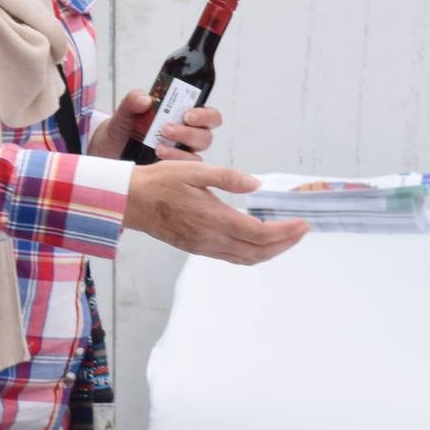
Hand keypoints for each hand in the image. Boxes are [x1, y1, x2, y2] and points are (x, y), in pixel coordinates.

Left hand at [88, 89, 222, 161]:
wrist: (107, 150)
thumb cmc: (123, 128)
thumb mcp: (126, 112)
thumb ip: (133, 101)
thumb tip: (145, 99)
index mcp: (184, 119)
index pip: (210, 116)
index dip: (205, 115)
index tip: (187, 114)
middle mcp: (187, 138)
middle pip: (205, 137)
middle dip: (189, 133)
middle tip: (167, 129)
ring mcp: (181, 157)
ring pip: (196, 157)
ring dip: (179, 152)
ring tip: (158, 147)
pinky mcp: (173, 174)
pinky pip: (183, 173)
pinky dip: (172, 165)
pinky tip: (156, 158)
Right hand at [123, 163, 307, 264]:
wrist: (128, 201)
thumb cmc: (158, 183)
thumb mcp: (193, 171)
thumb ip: (227, 177)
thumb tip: (256, 185)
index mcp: (214, 219)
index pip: (260, 233)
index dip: (285, 231)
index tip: (301, 223)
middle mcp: (211, 238)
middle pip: (258, 252)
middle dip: (285, 244)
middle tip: (301, 231)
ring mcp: (203, 246)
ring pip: (246, 259)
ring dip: (271, 252)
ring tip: (286, 238)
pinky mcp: (196, 247)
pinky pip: (232, 257)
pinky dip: (252, 253)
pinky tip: (257, 242)